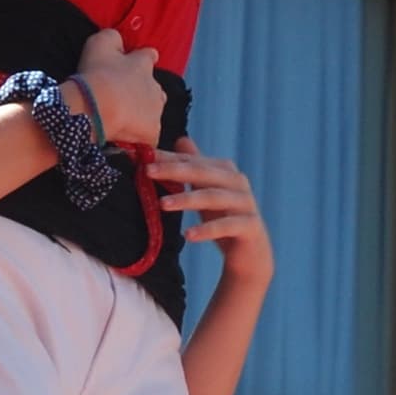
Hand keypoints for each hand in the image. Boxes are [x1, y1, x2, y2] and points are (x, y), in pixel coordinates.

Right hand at [73, 27, 165, 149]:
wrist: (96, 108)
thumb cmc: (97, 74)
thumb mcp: (99, 43)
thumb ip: (112, 38)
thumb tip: (119, 41)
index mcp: (143, 64)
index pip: (149, 56)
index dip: (142, 59)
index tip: (133, 64)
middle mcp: (155, 86)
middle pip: (154, 87)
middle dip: (142, 91)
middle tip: (121, 98)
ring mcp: (156, 110)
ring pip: (154, 111)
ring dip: (142, 113)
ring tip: (123, 119)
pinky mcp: (153, 132)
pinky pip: (148, 134)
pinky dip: (139, 135)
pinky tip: (125, 136)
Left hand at [156, 143, 270, 288]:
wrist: (251, 255)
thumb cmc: (224, 219)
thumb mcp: (207, 192)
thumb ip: (196, 167)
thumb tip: (181, 139)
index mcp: (225, 171)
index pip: (193, 160)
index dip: (169, 158)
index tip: (144, 157)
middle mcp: (238, 182)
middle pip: (203, 173)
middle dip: (174, 170)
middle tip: (148, 172)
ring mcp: (246, 203)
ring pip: (213, 197)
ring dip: (187, 199)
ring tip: (162, 204)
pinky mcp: (251, 226)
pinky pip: (226, 226)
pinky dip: (207, 230)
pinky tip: (188, 235)